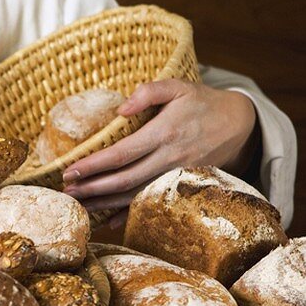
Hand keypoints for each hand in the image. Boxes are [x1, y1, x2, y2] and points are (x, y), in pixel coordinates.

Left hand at [61, 80, 257, 211]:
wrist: (238, 125)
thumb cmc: (202, 102)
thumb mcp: (179, 86)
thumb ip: (149, 91)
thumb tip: (120, 109)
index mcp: (164, 133)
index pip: (122, 154)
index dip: (94, 165)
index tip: (71, 171)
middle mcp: (169, 159)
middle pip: (124, 180)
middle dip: (92, 188)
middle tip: (66, 192)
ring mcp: (175, 176)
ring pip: (134, 196)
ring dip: (104, 203)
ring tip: (78, 204)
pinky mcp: (179, 186)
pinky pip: (150, 203)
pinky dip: (127, 214)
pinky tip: (107, 219)